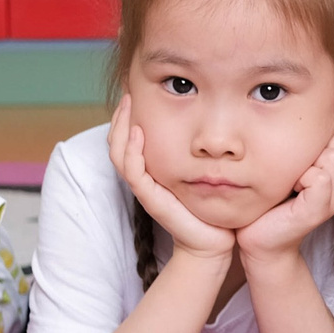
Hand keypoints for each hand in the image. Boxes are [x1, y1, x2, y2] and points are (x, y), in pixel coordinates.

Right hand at [109, 95, 236, 263]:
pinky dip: (132, 151)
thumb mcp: (207, 170)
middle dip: (120, 115)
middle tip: (128, 89)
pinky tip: (139, 132)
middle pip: (118, 141)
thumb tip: (214, 125)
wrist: (215, 243)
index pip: (130, 137)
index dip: (129, 115)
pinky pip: (134, 172)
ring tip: (128, 103)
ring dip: (121, 127)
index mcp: (153, 169)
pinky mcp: (151, 199)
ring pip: (119, 153)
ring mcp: (146, 188)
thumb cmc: (213, 206)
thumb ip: (203, 150)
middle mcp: (145, 177)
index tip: (138, 89)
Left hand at [239, 125, 333, 259]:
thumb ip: (309, 145)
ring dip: (308, 163)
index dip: (324, 139)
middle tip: (296, 170)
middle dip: (318, 149)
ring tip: (293, 181)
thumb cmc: (271, 198)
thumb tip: (313, 114)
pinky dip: (303, 178)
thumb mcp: (294, 165)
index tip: (302, 157)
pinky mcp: (320, 210)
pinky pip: (321, 177)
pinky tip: (292, 189)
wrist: (259, 238)